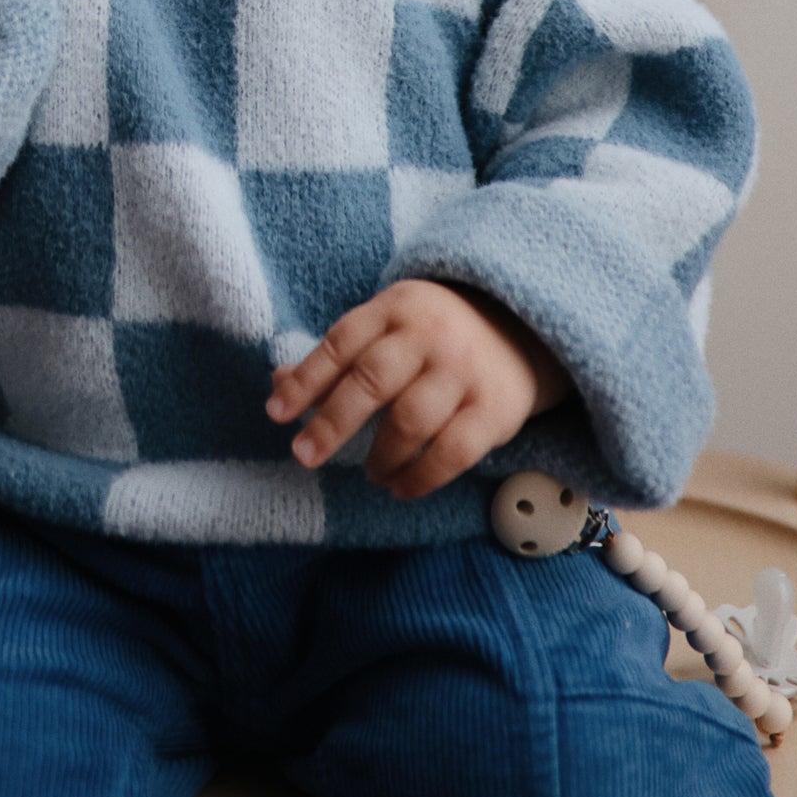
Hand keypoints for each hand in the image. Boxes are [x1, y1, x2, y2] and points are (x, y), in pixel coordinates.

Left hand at [265, 280, 572, 500]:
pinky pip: (452, 452)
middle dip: (332, 423)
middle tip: (304, 456)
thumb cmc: (432, 334)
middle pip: (372, 381)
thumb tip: (277, 386)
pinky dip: (420, 477)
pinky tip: (401, 487)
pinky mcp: (494, 409)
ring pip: (410, 421)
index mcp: (395, 308)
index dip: (305, 379)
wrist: (520, 328)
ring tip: (371, 474)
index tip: (276, 413)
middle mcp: (429, 334)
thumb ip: (336, 357)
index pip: (341, 343)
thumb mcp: (386, 326)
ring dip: (380, 457)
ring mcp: (464, 371)